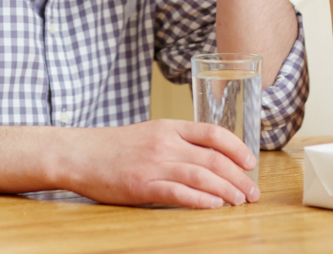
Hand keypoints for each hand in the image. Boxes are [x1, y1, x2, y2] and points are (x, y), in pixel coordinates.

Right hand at [62, 120, 258, 208]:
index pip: (212, 132)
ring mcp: (154, 164)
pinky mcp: (142, 186)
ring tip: (239, 202)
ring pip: (201, 176)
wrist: (79, 154)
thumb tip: (209, 158)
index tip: (250, 162)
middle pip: (212, 158)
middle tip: (252, 193)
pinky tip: (214, 206)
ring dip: (226, 190)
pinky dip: (200, 200)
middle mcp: (164, 143)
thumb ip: (176, 142)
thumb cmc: (114, 147)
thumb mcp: (149, 133)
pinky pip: (178, 193)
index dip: (236, 147)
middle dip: (238, 177)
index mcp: (168, 127)